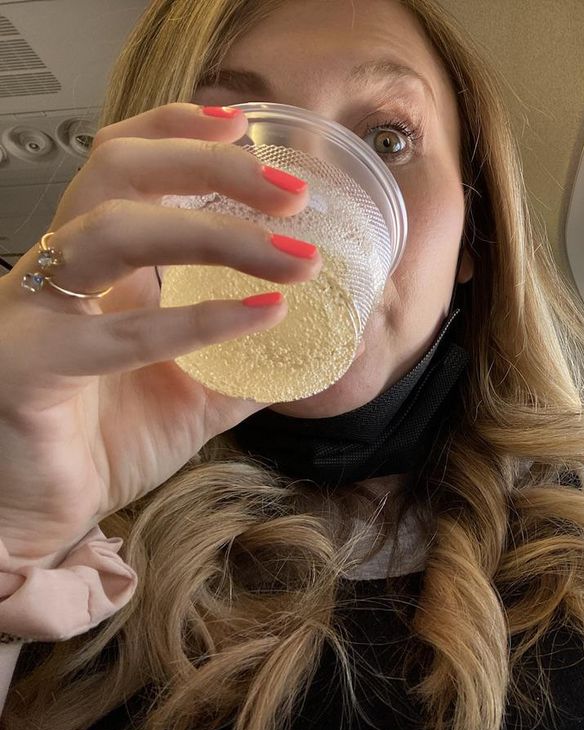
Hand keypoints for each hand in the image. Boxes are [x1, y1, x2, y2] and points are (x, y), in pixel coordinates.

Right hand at [0, 103, 320, 561]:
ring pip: (112, 230)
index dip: (174, 130)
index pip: (123, 166)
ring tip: (294, 255)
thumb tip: (320, 344)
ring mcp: (34, 313)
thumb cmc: (98, 445)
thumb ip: (246, 363)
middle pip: (118, 173)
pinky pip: (114, 332)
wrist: (31, 520)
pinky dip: (195, 321)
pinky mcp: (24, 367)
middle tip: (293, 192)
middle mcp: (62, 275)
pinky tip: (262, 313)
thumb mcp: (192, 395)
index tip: (242, 123)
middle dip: (209, 166)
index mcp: (97, 269)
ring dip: (214, 232)